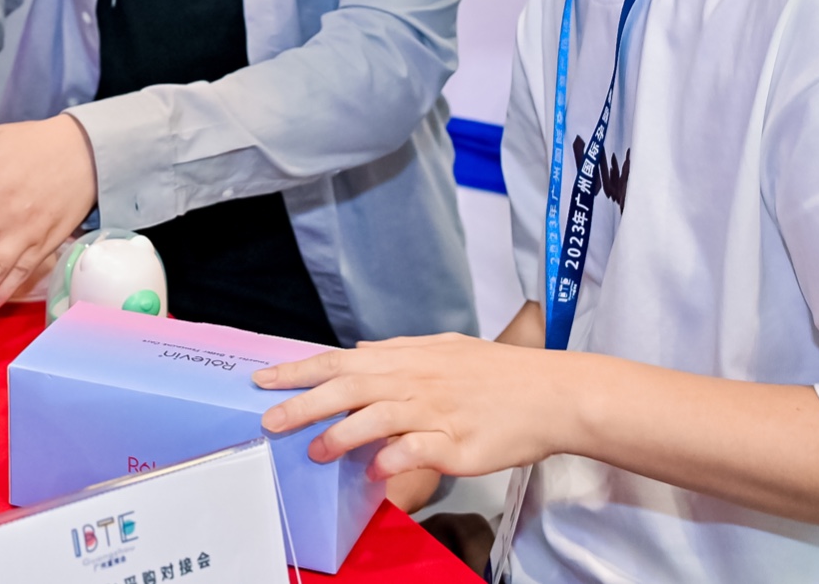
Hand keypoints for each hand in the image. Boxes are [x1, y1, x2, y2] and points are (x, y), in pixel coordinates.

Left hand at [253, 333, 579, 482]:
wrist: (555, 392)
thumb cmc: (500, 374)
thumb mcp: (444, 348)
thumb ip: (397, 350)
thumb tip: (358, 351)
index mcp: (408, 358)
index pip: (341, 361)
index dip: (300, 370)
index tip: (263, 379)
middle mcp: (416, 380)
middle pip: (348, 387)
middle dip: (303, 403)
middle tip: (269, 419)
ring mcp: (436, 411)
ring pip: (376, 417)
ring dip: (340, 434)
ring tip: (314, 451)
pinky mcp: (457, 442)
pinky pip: (416, 450)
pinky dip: (390, 459)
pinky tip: (372, 470)